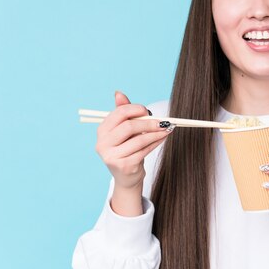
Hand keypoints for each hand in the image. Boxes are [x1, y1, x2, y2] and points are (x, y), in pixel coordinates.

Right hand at [94, 91, 171, 214]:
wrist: (126, 176)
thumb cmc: (126, 148)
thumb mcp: (124, 130)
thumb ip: (123, 112)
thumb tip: (118, 93)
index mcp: (102, 130)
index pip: (119, 113)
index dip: (135, 109)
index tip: (148, 111)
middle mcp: (103, 143)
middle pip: (129, 126)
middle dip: (148, 123)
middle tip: (163, 122)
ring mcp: (112, 156)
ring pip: (139, 140)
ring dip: (156, 133)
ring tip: (166, 129)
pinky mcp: (124, 166)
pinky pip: (144, 150)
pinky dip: (156, 143)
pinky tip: (162, 138)